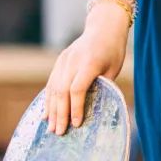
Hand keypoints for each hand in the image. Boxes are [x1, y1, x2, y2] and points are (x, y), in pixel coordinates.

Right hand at [43, 4, 130, 133]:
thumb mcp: (114, 69)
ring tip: (52, 128)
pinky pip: (51, 83)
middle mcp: (73, 61)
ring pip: (53, 88)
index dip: (75, 108)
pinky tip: (46, 114)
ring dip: (52, 110)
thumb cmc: (113, 51)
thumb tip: (92, 109)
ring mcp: (64, 60)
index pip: (78, 89)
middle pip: (62, 91)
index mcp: (89, 62)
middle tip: (59, 133)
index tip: (76, 124)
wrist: (103, 27)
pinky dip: (48, 99)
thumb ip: (102, 86)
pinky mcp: (59, 61)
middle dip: (60, 114)